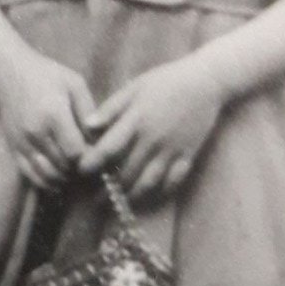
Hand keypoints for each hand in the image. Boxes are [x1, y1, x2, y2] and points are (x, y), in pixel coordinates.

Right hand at [0, 47, 95, 188]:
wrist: (9, 72)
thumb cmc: (47, 74)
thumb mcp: (74, 83)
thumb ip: (89, 111)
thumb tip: (100, 139)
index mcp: (53, 114)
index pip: (77, 152)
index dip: (90, 157)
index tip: (97, 151)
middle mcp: (36, 131)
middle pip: (65, 166)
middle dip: (80, 167)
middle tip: (89, 161)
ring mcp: (22, 142)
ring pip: (50, 174)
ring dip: (66, 176)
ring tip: (75, 167)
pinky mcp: (14, 148)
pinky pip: (32, 175)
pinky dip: (48, 182)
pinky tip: (59, 177)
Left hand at [79, 55, 226, 201]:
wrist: (204, 82)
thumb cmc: (164, 81)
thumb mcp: (134, 88)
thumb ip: (111, 108)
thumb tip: (88, 126)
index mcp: (136, 120)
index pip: (108, 148)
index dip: (93, 162)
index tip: (80, 172)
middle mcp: (152, 139)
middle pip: (127, 171)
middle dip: (109, 187)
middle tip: (96, 199)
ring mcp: (172, 150)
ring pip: (149, 181)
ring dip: (132, 195)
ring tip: (118, 204)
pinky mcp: (188, 156)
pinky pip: (173, 181)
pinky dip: (160, 192)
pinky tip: (148, 197)